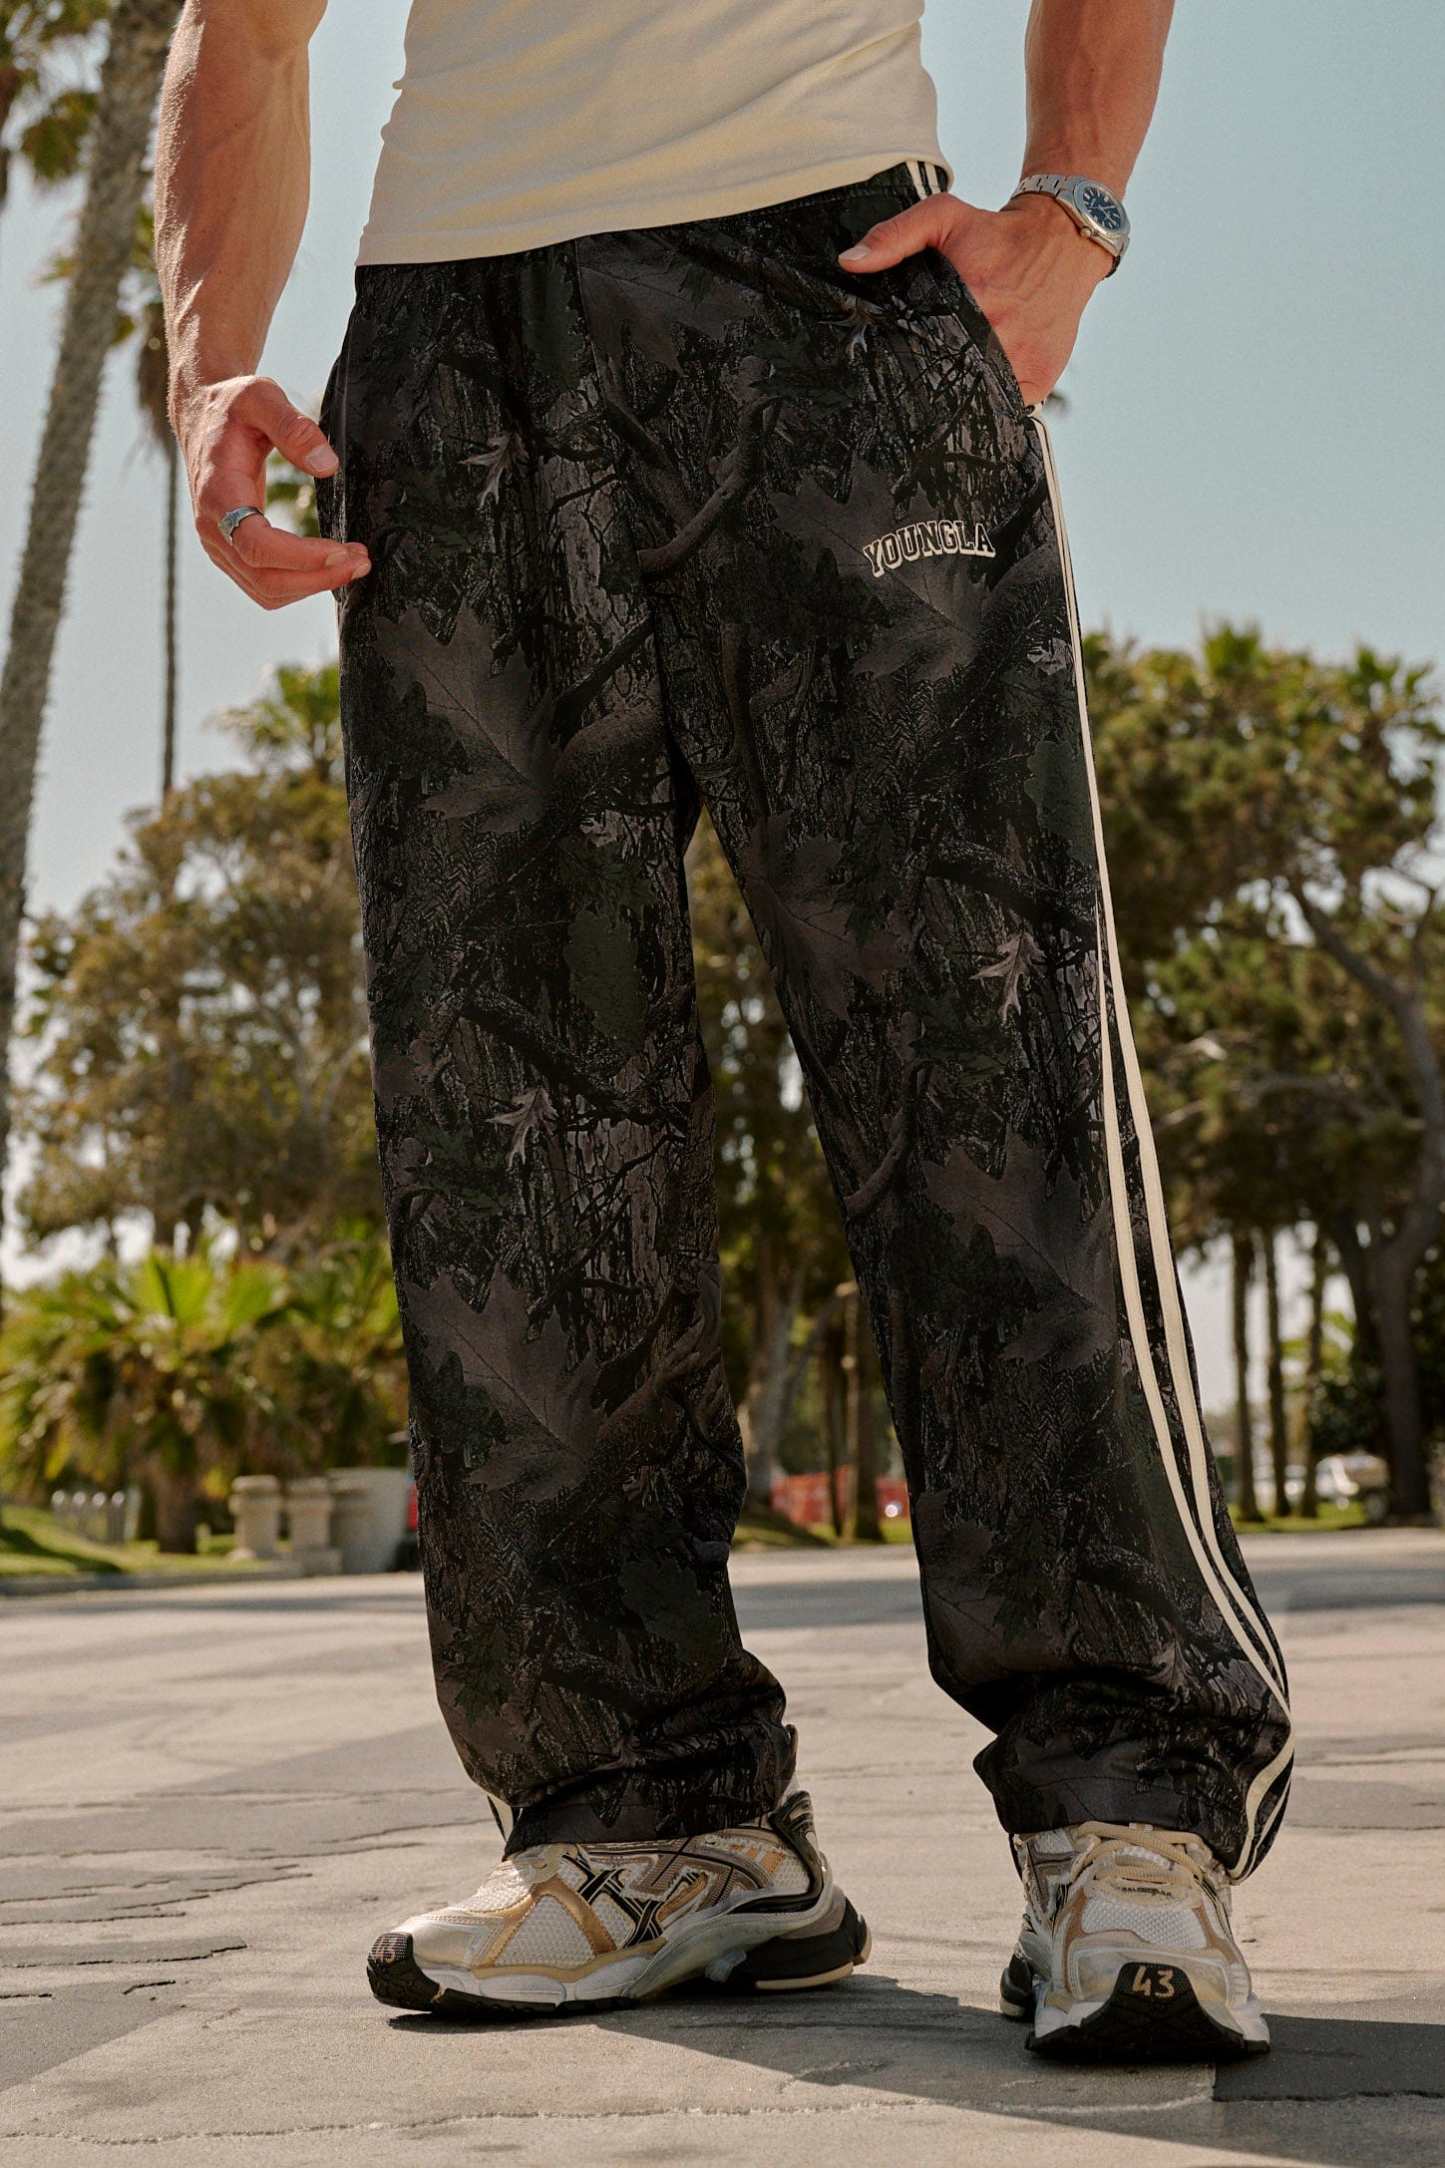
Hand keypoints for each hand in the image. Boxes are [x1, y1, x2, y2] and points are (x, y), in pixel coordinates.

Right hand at [173, 374, 370, 610]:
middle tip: (362, 561)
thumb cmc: (231, 407)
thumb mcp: (260, 397)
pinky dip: (300, 585)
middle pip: (266, 579)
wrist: (202, 418)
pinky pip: (265, 586)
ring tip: (353, 564)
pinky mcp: (231, 553)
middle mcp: (213, 529)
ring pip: (267, 591)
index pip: (257, 546)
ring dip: (313, 585)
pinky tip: (328, 567)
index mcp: (218, 494)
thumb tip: (328, 465)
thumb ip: (293, 427)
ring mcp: (220, 546)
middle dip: (318, 577)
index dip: (301, 557)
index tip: (343, 550)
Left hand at [838, 190, 1110, 407]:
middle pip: (949, 383)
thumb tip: (850, 263)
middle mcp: (998, 338)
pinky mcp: (1040, 380)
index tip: (894, 371)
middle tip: (918, 385)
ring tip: (946, 392)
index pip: (923, 354)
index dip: (906, 366)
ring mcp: (1022, 364)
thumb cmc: (997, 232)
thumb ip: (895, 236)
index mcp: (971, 303)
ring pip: (977, 401)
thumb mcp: (944, 216)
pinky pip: (1006, 407)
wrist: (1062, 240)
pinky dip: (991, 402)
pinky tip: (979, 389)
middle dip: (930, 386)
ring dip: (961, 399)